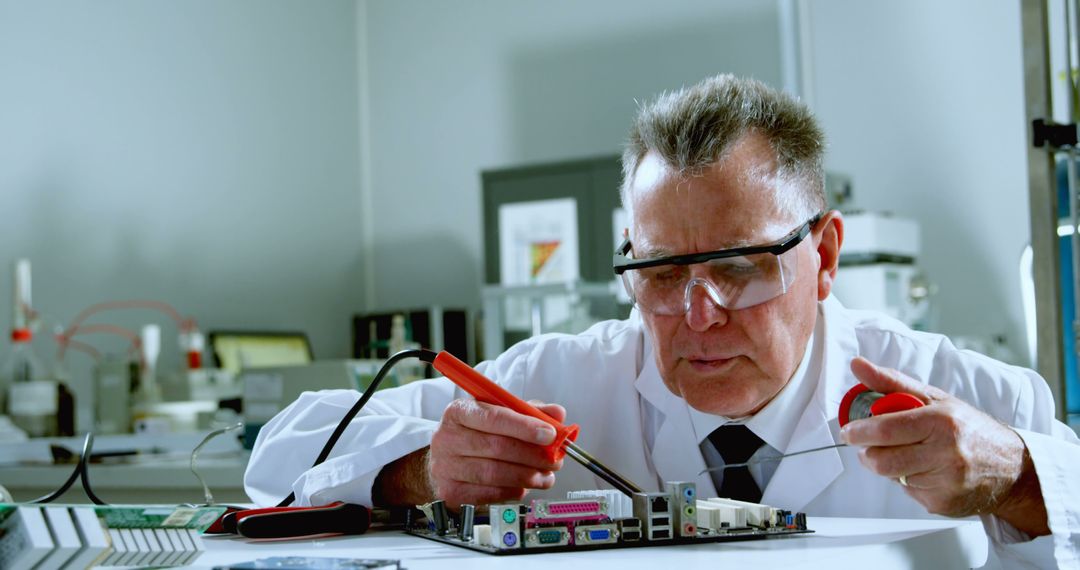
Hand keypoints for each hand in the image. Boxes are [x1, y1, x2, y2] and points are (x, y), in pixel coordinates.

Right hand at [428, 398, 565, 507]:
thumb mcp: (499, 414)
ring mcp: (447, 467)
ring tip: (545, 475)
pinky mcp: (451, 491)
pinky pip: (490, 493)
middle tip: (554, 459)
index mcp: (460, 411)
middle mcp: (448, 437)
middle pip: (497, 447)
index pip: (494, 417)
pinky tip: (525, 485)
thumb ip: (528, 411)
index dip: (525, 427)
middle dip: (533, 455)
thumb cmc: (475, 435)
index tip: (550, 434)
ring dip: (528, 476)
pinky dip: (514, 490)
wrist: (444, 463)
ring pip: (495, 473)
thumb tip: (556, 413)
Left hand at [841, 357, 1047, 534]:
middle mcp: (946, 453)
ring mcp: (946, 482)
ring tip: (911, 453)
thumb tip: (858, 365)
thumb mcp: (935, 399)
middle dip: (868, 453)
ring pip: (893, 476)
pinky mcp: (943, 503)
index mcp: (941, 421)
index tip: (849, 431)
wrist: (1013, 468)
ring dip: (891, 466)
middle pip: (882, 461)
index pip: (887, 430)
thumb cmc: (970, 428)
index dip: (860, 431)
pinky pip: (908, 492)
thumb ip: (891, 382)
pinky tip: (928, 471)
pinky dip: (909, 481)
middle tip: (871, 445)